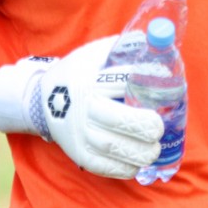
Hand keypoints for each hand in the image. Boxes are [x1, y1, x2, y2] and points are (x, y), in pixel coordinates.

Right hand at [0, 36, 163, 178]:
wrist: (40, 99)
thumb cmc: (77, 74)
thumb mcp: (93, 54)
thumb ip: (120, 47)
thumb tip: (152, 39)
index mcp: (89, 81)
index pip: (122, 81)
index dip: (147, 82)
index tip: (166, 85)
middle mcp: (83, 108)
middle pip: (118, 119)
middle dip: (144, 125)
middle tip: (159, 127)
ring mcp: (78, 133)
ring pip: (111, 146)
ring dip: (138, 151)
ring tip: (154, 149)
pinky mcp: (77, 153)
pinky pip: (101, 166)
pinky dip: (122, 168)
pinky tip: (137, 164)